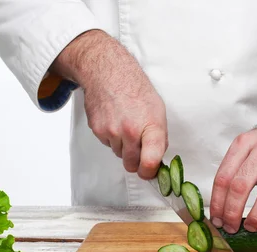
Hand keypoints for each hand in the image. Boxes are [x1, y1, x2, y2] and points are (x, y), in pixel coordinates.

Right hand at [50, 29, 166, 179]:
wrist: (109, 73)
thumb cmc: (135, 89)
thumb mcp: (158, 111)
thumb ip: (159, 137)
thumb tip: (157, 158)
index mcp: (150, 127)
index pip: (150, 162)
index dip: (150, 173)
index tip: (150, 173)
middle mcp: (130, 131)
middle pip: (132, 165)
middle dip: (136, 162)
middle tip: (139, 149)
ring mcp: (112, 132)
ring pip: (119, 155)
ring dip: (123, 147)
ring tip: (126, 125)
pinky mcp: (97, 130)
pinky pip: (107, 144)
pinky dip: (112, 138)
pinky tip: (115, 121)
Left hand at [210, 95, 256, 232]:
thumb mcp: (246, 148)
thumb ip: (233, 172)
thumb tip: (221, 209)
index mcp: (244, 143)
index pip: (223, 177)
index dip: (217, 203)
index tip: (217, 220)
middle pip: (241, 185)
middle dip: (232, 212)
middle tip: (231, 227)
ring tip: (251, 227)